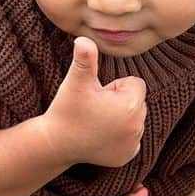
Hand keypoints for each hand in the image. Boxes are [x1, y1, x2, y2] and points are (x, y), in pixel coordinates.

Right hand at [41, 37, 146, 167]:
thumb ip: (85, 58)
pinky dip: (119, 136)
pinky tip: (100, 136)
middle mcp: (138, 126)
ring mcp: (133, 144)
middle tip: (95, 108)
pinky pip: (130, 139)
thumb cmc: (67, 109)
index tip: (98, 95)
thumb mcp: (76, 81)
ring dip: (119, 118)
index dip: (114, 86)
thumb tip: (83, 39)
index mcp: (131, 104)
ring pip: (133, 120)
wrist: (56, 143)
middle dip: (119, 102)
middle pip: (136, 101)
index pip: (134, 84)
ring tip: (96, 122)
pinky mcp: (126, 156)